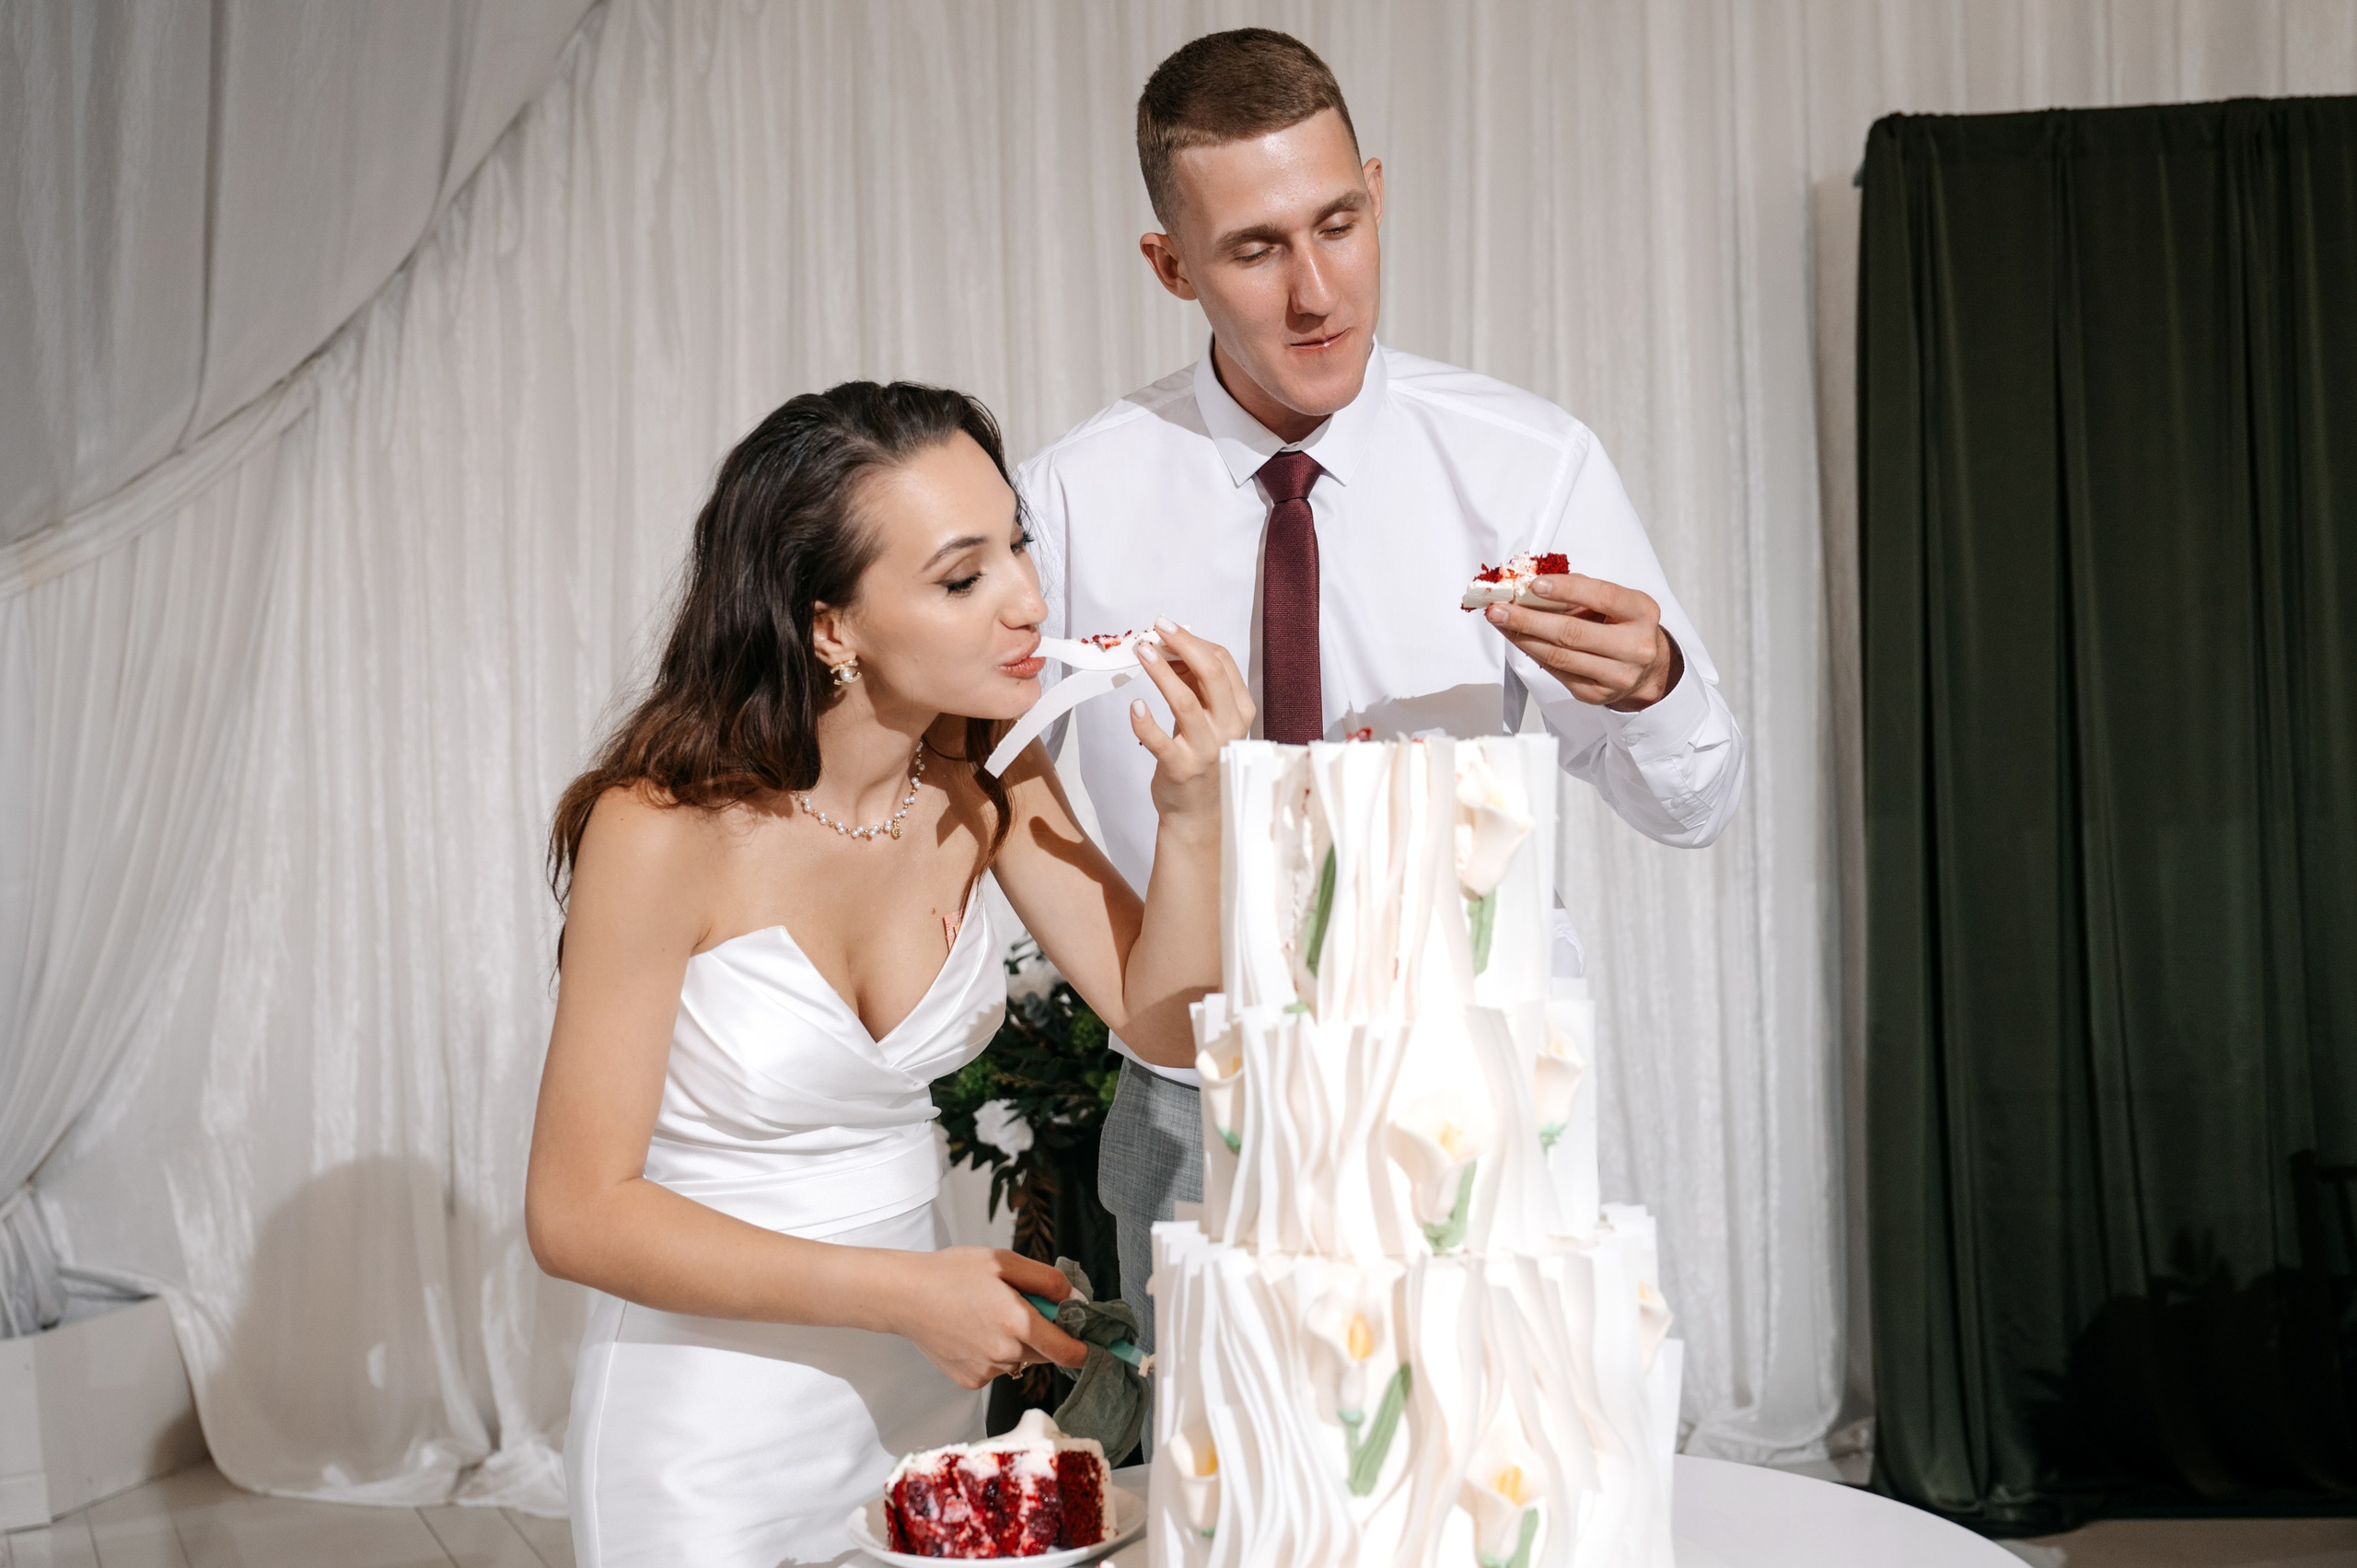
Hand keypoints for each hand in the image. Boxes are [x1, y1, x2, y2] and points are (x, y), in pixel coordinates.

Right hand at [880, 1247, 1088, 1390]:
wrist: (905, 1296)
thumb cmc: (953, 1272)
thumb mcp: (1004, 1261)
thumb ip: (1047, 1281)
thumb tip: (1077, 1301)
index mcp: (1017, 1322)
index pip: (1069, 1351)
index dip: (1085, 1347)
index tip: (1092, 1340)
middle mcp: (1005, 1353)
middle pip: (1046, 1353)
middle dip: (1044, 1334)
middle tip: (1020, 1307)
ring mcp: (987, 1371)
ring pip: (1020, 1360)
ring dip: (1017, 1343)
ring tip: (987, 1316)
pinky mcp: (970, 1381)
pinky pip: (997, 1369)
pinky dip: (994, 1353)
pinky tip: (972, 1332)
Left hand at [1131, 619, 1254, 827]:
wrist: (1199, 810)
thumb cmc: (1203, 756)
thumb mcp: (1209, 717)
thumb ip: (1196, 684)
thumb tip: (1170, 647)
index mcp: (1240, 709)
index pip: (1223, 662)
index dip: (1193, 641)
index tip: (1167, 629)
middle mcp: (1228, 727)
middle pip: (1211, 673)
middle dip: (1183, 644)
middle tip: (1157, 627)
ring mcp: (1207, 748)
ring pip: (1186, 701)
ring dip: (1161, 672)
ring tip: (1141, 652)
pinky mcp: (1181, 768)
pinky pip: (1161, 741)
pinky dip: (1145, 722)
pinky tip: (1134, 706)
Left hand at [1482, 574, 1682, 709]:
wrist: (1646, 668)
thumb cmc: (1623, 626)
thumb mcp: (1612, 602)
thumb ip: (1578, 591)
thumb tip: (1531, 586)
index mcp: (1642, 612)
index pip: (1603, 596)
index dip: (1567, 590)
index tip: (1534, 585)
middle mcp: (1636, 646)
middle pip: (1573, 633)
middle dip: (1529, 619)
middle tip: (1500, 608)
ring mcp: (1617, 675)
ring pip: (1559, 656)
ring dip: (1523, 637)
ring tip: (1501, 621)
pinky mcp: (1597, 694)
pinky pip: (1557, 672)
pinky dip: (1533, 653)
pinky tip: (1518, 639)